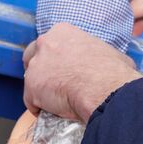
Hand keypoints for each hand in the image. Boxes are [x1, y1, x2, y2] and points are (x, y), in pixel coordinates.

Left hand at [22, 23, 140, 122]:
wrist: (104, 88)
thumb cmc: (111, 71)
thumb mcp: (109, 52)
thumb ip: (99, 54)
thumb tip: (110, 63)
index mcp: (63, 32)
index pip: (51, 43)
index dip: (56, 58)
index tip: (64, 68)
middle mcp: (45, 43)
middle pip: (32, 56)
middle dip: (41, 70)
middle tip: (55, 84)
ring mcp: (36, 65)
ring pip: (31, 79)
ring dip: (41, 89)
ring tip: (57, 101)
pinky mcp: (31, 86)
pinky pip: (31, 101)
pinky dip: (41, 108)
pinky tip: (54, 112)